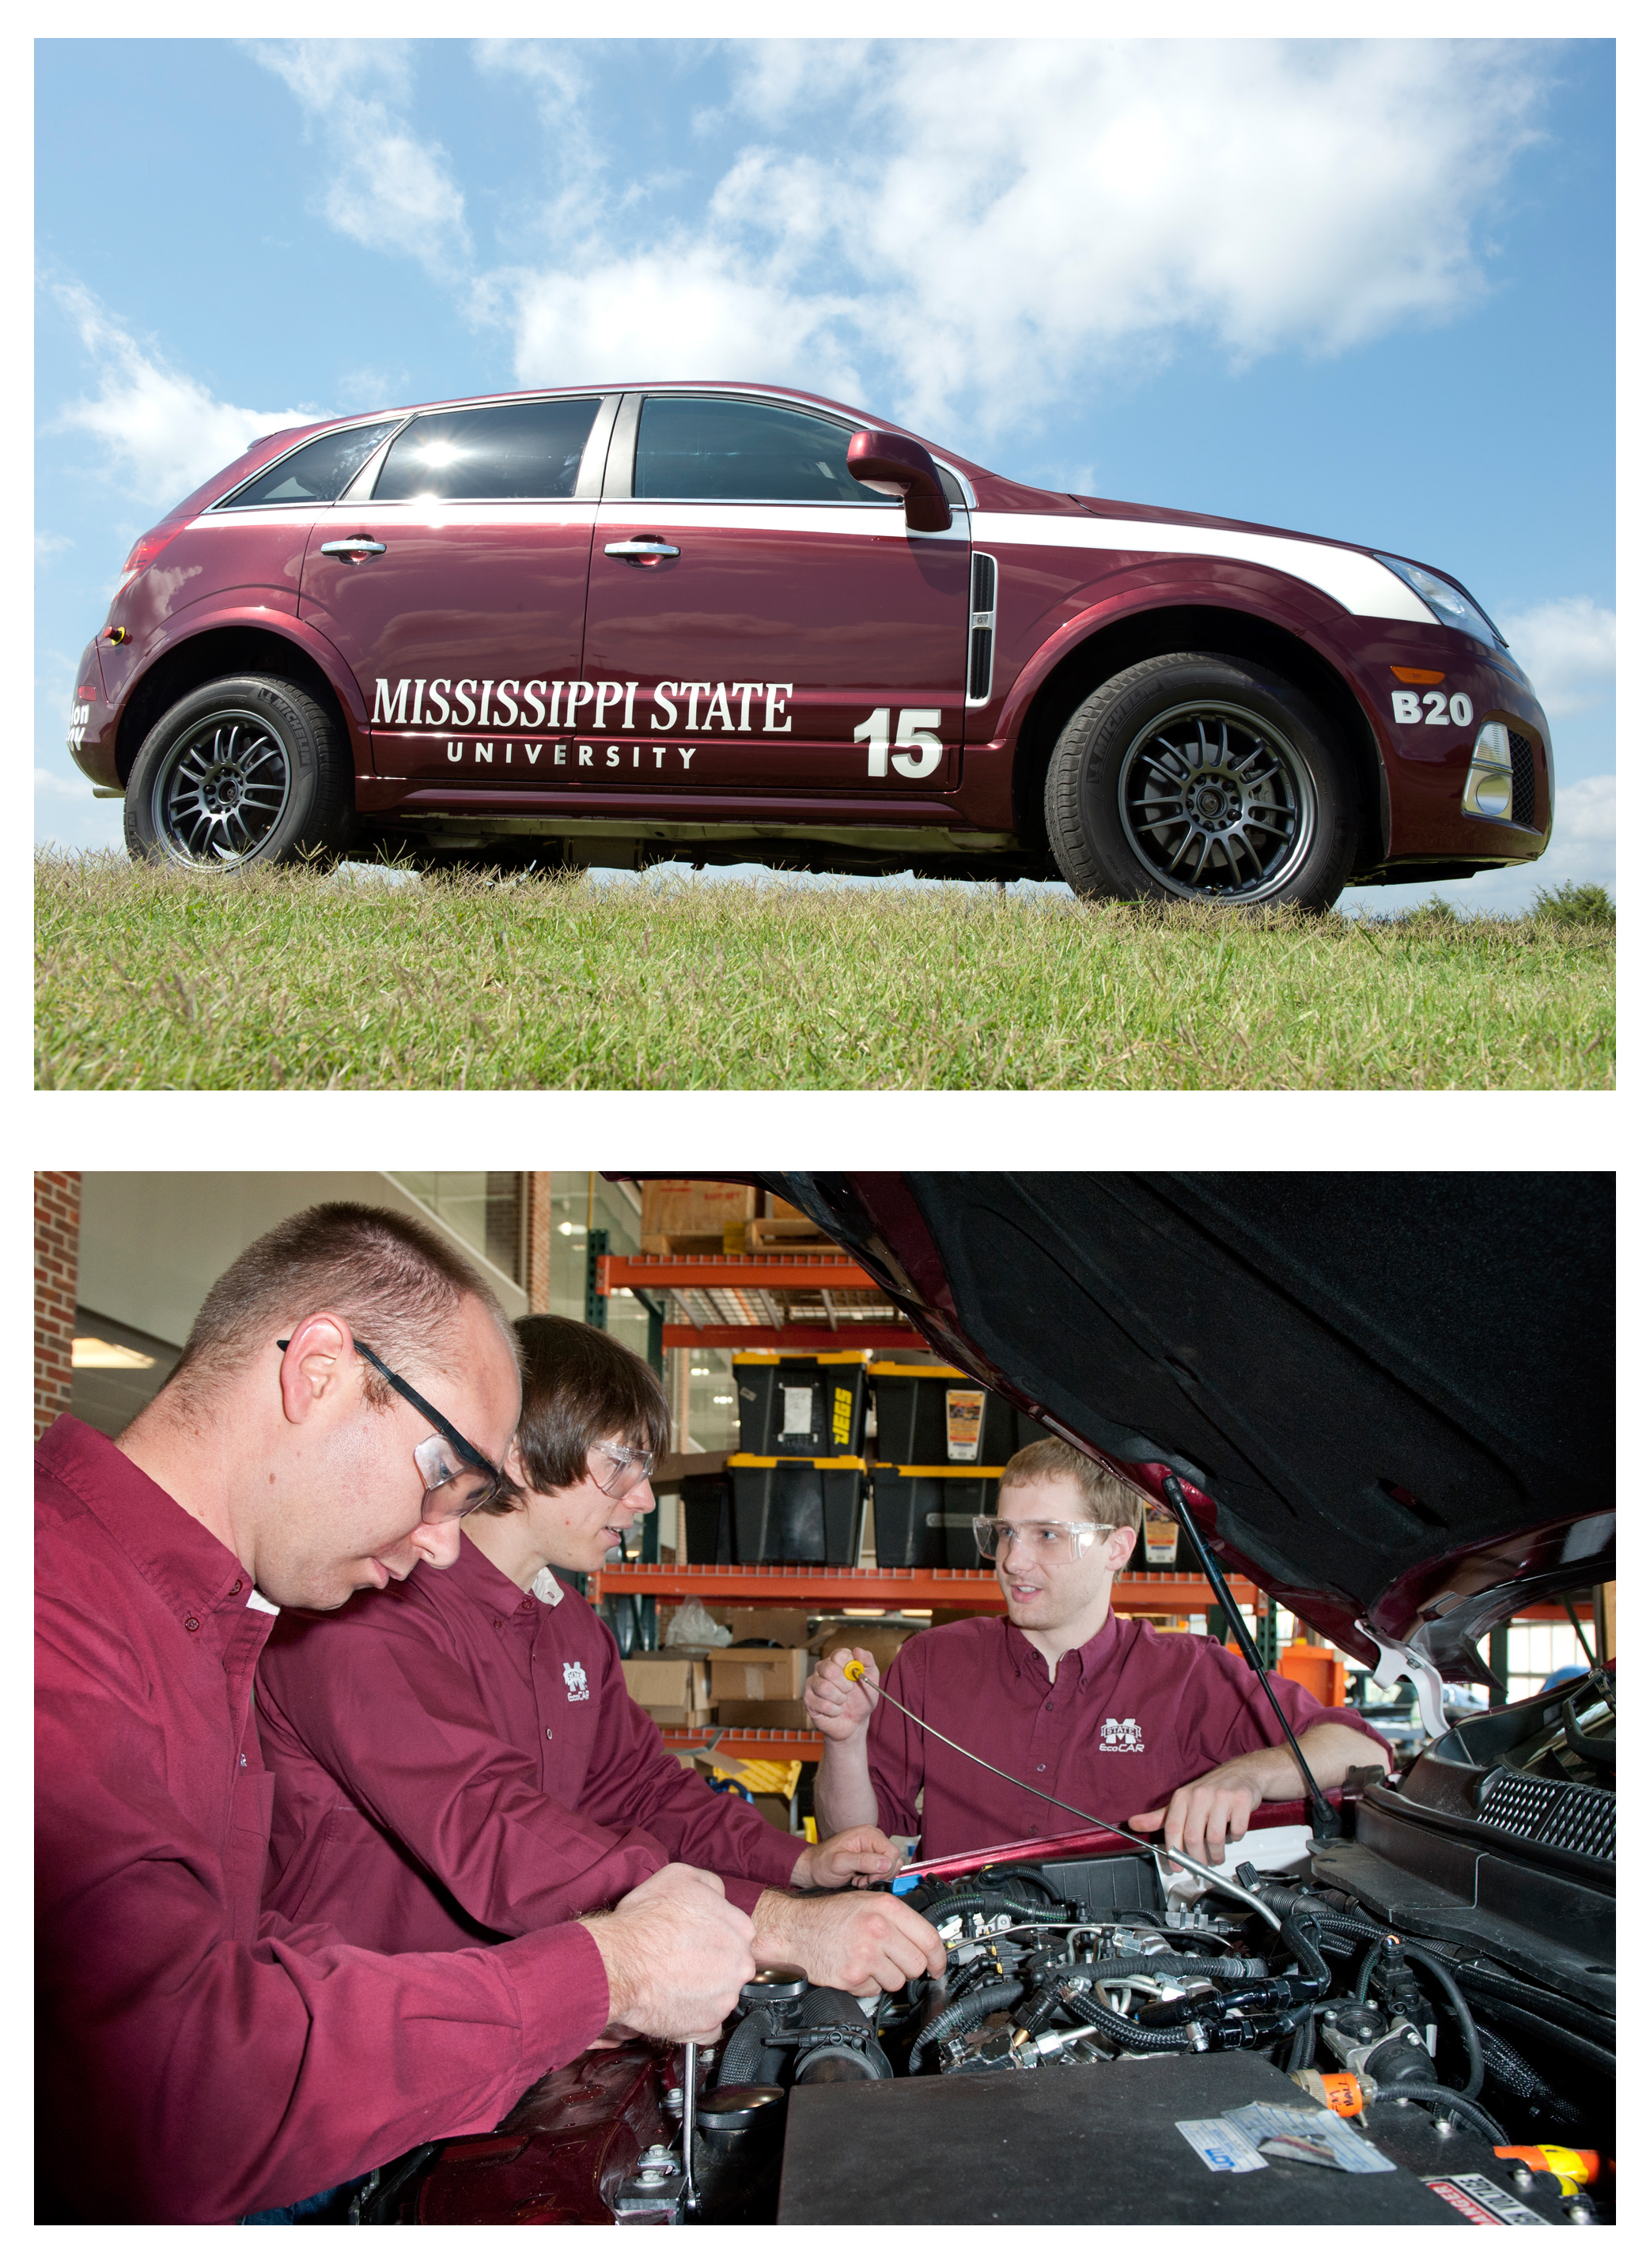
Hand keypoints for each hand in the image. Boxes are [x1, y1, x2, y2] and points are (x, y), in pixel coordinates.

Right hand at [580, 1862, 755, 2043]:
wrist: (618, 1962)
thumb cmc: (646, 1920)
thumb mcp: (681, 1876)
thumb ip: (711, 1885)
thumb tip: (718, 1896)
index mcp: (740, 1929)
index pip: (736, 1935)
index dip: (712, 1936)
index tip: (695, 1940)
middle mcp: (740, 1965)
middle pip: (731, 1967)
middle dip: (710, 1965)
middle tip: (681, 1962)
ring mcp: (725, 1999)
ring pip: (719, 1996)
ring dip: (700, 1993)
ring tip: (672, 1982)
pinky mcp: (706, 2027)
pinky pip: (707, 2028)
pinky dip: (693, 2022)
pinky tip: (675, 2006)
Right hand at [754, 1889, 945, 1994]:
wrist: (796, 1928)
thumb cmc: (831, 1915)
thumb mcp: (868, 1902)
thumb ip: (898, 1919)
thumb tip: (926, 1943)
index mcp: (886, 1908)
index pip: (929, 1938)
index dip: (939, 1958)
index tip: (938, 1966)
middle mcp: (878, 1929)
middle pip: (917, 1965)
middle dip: (909, 1968)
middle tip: (895, 1962)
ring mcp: (866, 1954)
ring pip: (898, 1981)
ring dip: (887, 1977)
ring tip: (869, 1960)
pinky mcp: (853, 1976)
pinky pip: (875, 1990)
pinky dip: (867, 1984)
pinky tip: (855, 1967)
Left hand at [792, 1824, 899, 1890]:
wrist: (814, 1868)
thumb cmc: (823, 1863)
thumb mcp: (839, 1863)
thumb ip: (863, 1861)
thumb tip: (886, 1863)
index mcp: (868, 1834)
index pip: (892, 1852)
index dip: (885, 1869)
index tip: (869, 1879)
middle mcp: (874, 1838)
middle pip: (894, 1860)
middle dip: (880, 1875)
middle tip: (862, 1881)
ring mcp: (874, 1848)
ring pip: (890, 1867)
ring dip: (876, 1878)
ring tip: (859, 1880)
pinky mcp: (873, 1858)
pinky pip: (884, 1871)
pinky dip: (874, 1879)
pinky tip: (860, 1879)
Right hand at [805, 1647, 878, 1742]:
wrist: (855, 1722)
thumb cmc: (861, 1698)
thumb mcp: (871, 1679)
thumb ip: (867, 1661)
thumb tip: (857, 1650)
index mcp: (837, 1660)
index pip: (839, 1654)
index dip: (849, 1667)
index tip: (855, 1677)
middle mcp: (822, 1668)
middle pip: (829, 1669)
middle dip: (845, 1685)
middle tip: (849, 1691)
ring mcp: (813, 1683)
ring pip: (824, 1688)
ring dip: (840, 1699)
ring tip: (842, 1701)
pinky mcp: (808, 1700)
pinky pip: (822, 1704)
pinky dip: (834, 1711)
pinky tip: (835, 1710)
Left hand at [1129, 1760, 1269, 1866]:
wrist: (1241, 1772)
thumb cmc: (1210, 1790)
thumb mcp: (1182, 1801)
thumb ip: (1160, 1817)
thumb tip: (1134, 1824)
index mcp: (1183, 1796)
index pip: (1173, 1827)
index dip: (1174, 1851)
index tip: (1177, 1866)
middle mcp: (1200, 1795)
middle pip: (1194, 1837)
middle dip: (1197, 1859)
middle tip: (1201, 1865)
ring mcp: (1221, 1797)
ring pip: (1216, 1838)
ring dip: (1217, 1854)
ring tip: (1216, 1855)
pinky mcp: (1241, 1801)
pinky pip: (1236, 1831)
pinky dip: (1235, 1838)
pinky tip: (1232, 1834)